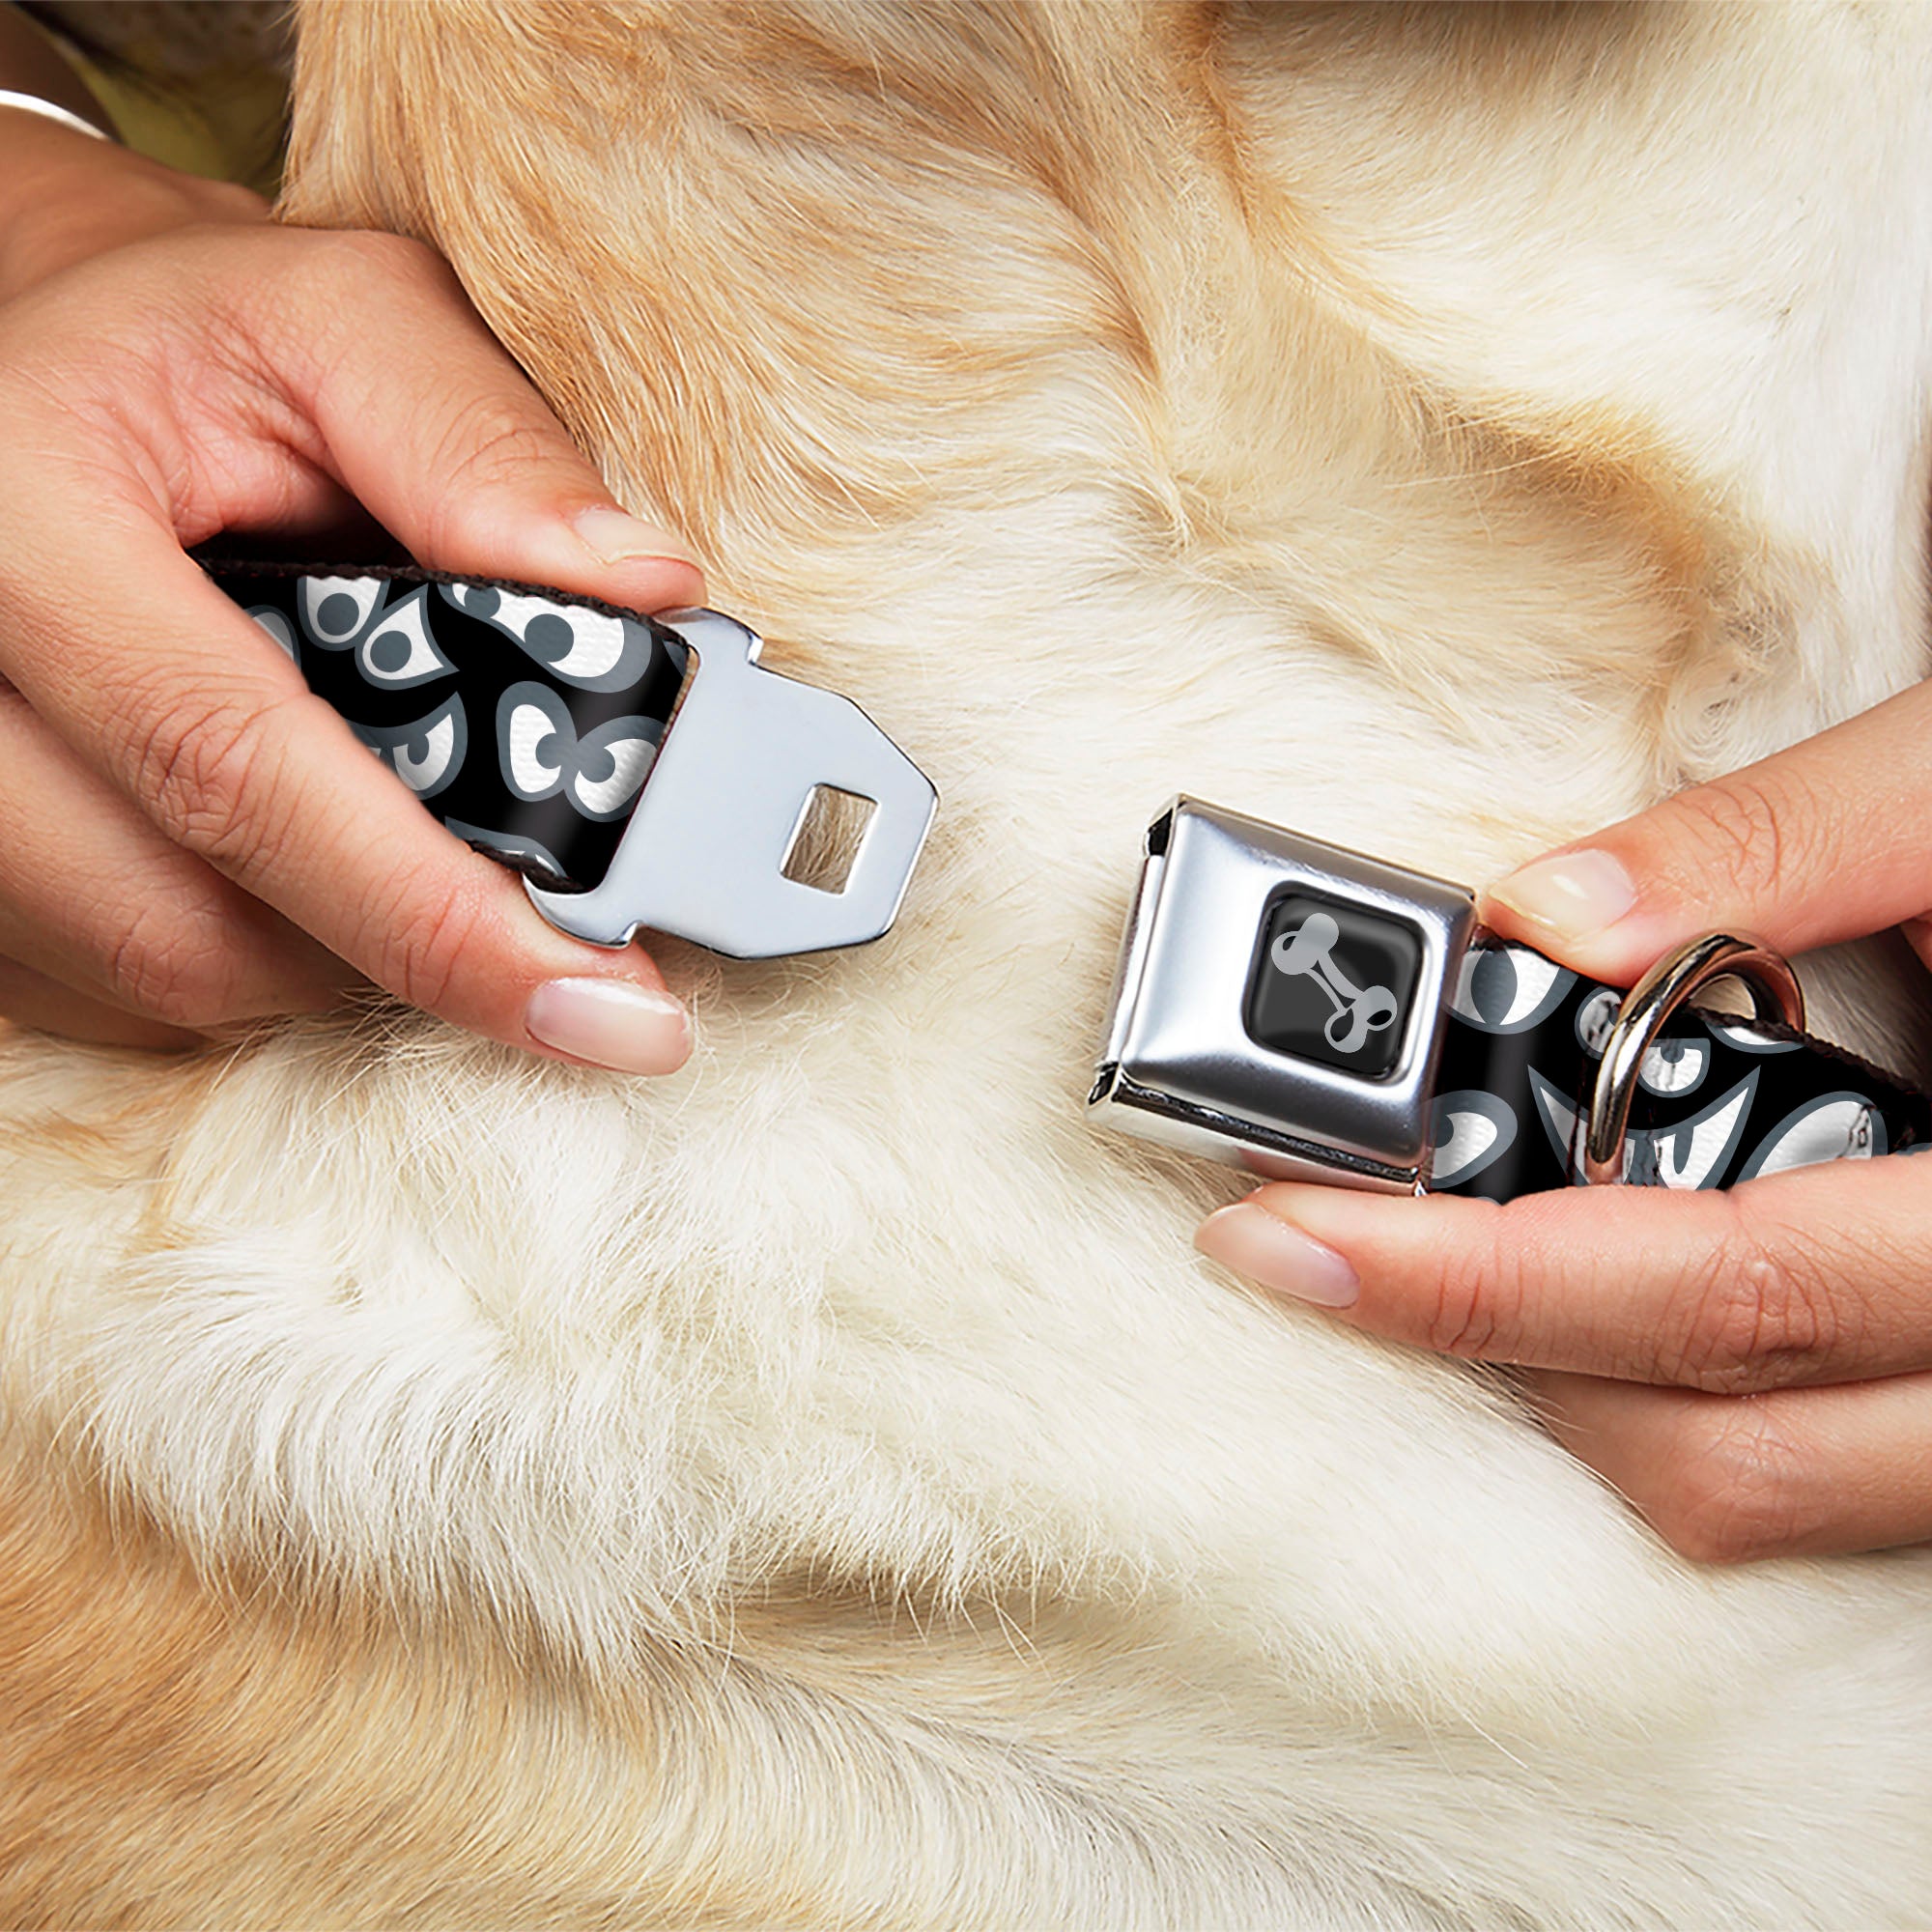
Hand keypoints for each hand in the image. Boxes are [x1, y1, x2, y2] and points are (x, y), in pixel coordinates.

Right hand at [0, 115, 703, 1067]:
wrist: (36, 355)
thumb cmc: (196, 337)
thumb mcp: (342, 321)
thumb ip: (481, 445)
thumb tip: (648, 591)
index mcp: (19, 515)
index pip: (235, 769)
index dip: (433, 915)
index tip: (606, 1008)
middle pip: (184, 923)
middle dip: (403, 952)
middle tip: (558, 940)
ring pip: (154, 973)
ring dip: (330, 955)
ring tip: (428, 861)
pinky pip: (110, 982)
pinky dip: (250, 953)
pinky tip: (317, 868)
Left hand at [1196, 680, 1931, 1562]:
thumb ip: (1778, 845)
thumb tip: (1545, 913)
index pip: (1728, 1291)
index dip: (1483, 1280)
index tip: (1289, 1232)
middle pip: (1723, 1446)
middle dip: (1488, 1346)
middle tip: (1318, 1235)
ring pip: (1764, 1490)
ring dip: (1571, 1384)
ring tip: (1440, 1244)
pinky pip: (1814, 1470)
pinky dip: (1670, 1390)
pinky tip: (1589, 1269)